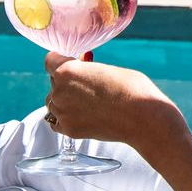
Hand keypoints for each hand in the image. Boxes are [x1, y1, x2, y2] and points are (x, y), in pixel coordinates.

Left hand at [43, 53, 178, 150]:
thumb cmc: (130, 88)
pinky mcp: (69, 130)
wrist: (141, 117)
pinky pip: (56, 121)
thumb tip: (82, 70)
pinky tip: (82, 115)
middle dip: (67, 81)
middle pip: (54, 81)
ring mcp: (62, 113)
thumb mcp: (106, 68)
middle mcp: (59, 91)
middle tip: (88, 84)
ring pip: (54, 102)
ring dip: (65, 99)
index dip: (62, 60)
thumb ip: (87, 69)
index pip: (50, 61)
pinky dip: (65, 118)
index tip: (73, 63)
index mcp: (66, 71)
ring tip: (88, 102)